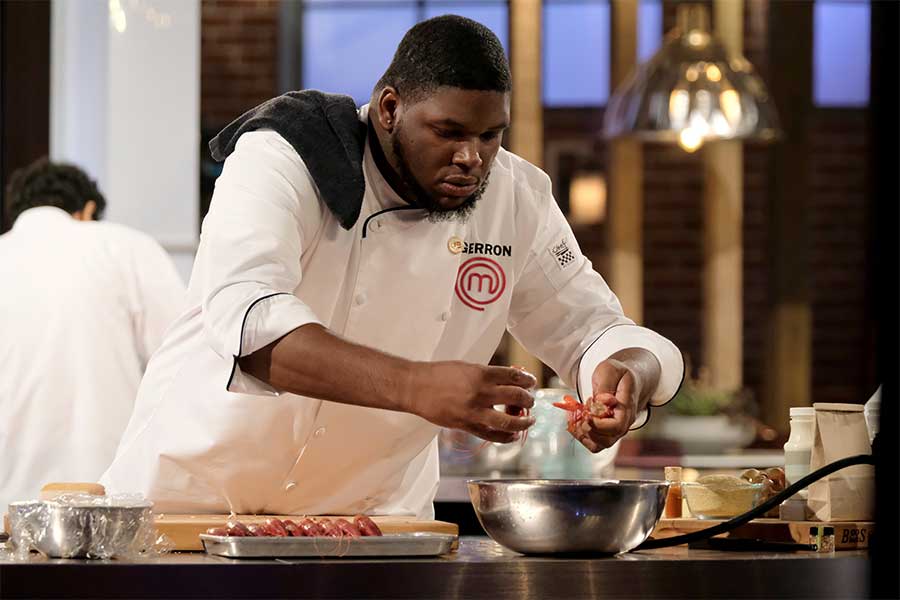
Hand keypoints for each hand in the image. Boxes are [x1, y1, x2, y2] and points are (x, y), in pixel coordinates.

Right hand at [406, 361, 535, 442]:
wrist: (416, 387)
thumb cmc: (439, 374)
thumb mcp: (466, 367)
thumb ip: (486, 375)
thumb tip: (507, 382)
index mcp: (481, 374)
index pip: (514, 376)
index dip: (527, 380)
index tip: (531, 383)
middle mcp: (481, 392)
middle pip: (517, 397)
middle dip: (528, 400)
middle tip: (530, 402)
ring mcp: (474, 411)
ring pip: (508, 421)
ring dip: (523, 422)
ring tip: (528, 421)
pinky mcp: (466, 425)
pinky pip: (491, 435)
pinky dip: (506, 437)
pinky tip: (512, 436)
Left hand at [570, 348, 659, 452]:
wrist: (624, 378)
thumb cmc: (617, 373)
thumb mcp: (610, 370)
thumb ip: (605, 385)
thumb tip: (602, 401)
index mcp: (627, 407)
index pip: (616, 426)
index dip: (598, 424)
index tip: (586, 414)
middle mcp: (624, 423)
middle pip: (607, 440)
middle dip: (588, 429)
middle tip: (581, 412)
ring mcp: (615, 429)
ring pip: (599, 445)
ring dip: (583, 434)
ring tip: (576, 417)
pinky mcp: (606, 431)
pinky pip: (593, 443)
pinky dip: (581, 436)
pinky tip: (575, 423)